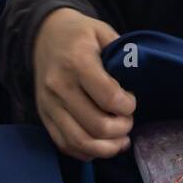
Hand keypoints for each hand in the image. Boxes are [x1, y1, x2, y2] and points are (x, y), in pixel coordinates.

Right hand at [32, 7, 136, 159]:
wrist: (42, 35)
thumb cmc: (79, 34)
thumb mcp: (102, 31)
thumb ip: (122, 52)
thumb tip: (140, 74)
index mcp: (77, 63)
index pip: (108, 97)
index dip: (128, 106)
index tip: (132, 100)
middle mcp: (59, 87)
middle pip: (96, 125)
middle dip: (122, 128)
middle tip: (129, 120)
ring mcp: (49, 105)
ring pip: (80, 141)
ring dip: (107, 147)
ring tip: (121, 139)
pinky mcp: (43, 117)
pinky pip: (65, 144)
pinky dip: (88, 151)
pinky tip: (103, 144)